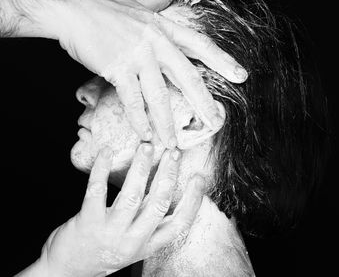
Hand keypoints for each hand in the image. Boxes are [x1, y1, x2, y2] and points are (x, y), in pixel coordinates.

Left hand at [38, 144, 204, 276]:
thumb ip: (145, 216)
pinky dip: (102, 169)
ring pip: (131, 195)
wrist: (67, 272)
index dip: (193, 201)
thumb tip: (162, 184)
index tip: (199, 177)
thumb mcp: (131, 240)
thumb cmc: (103, 250)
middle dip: (168, 174)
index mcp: (147, 245)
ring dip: (141, 167)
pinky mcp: (88, 223)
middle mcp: (132, 241)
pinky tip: (107, 153)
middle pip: (158, 204)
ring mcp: (110, 233)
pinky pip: (97, 191)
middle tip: (173, 151)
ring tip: (146, 146)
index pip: (179, 224)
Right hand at [48, 0, 246, 147]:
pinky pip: (132, 99)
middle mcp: (156, 43)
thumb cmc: (104, 8)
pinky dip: (138, 119)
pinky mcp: (117, 68)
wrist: (71, 10)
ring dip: (167, 122)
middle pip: (187, 75)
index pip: (200, 45)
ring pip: (159, 95)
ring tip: (173, 143)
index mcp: (164, 28)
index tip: (240, 76)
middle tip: (215, 121)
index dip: (222, 60)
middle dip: (203, 101)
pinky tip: (145, 135)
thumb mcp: (137, 0)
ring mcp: (137, 56)